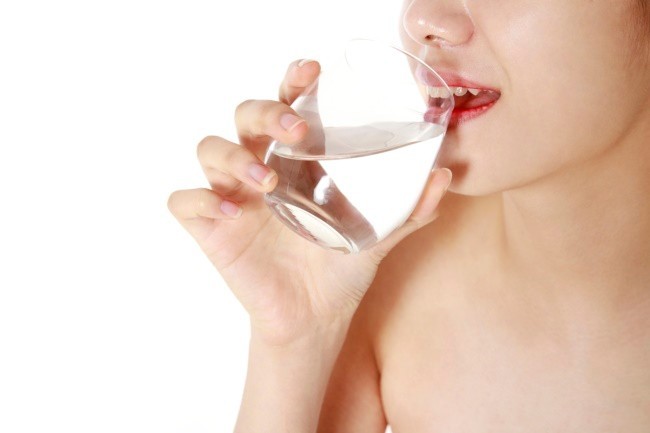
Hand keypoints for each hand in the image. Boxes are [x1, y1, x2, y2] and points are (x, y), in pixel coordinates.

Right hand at [168, 59, 451, 345]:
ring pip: (209, 149)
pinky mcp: (212, 228)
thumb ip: (411, 208)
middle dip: (265, 112)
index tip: (311, 72)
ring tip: (268, 182)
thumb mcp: (379, 235)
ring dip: (233, 156)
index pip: (286, 106)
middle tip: (296, 131)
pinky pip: (186, 201)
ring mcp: (233, 196)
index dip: (292, 83)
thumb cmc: (341, 268)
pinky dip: (202, 199)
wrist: (316, 316)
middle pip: (244, 116)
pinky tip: (231, 211)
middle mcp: (261, 168)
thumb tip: (446, 176)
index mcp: (297, 161)